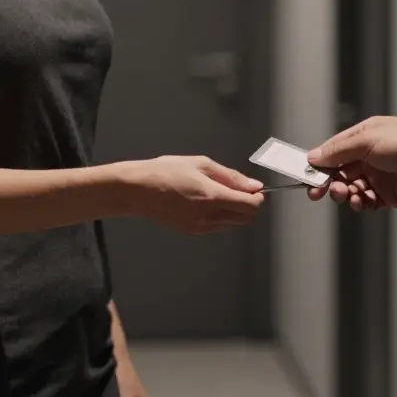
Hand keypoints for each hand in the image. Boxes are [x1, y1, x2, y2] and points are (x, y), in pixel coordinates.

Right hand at [125, 156, 264, 233]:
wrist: (138, 190)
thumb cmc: (165, 172)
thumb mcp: (201, 164)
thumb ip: (231, 176)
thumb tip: (253, 185)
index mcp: (212, 197)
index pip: (250, 206)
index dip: (257, 197)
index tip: (254, 189)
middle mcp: (208, 217)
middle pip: (245, 218)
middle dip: (248, 205)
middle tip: (239, 190)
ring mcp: (200, 228)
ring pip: (232, 224)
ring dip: (235, 212)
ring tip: (218, 193)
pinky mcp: (192, 232)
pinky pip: (217, 227)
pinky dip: (221, 217)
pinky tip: (207, 203)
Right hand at [306, 116, 396, 209]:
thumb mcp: (367, 141)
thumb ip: (338, 151)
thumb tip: (313, 156)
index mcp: (362, 137)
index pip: (332, 151)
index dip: (318, 165)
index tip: (306, 177)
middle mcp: (368, 157)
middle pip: (338, 173)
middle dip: (328, 183)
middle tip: (319, 193)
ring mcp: (378, 176)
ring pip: (351, 189)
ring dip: (345, 194)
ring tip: (349, 195)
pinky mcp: (388, 195)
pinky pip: (367, 202)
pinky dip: (361, 204)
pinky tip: (363, 202)